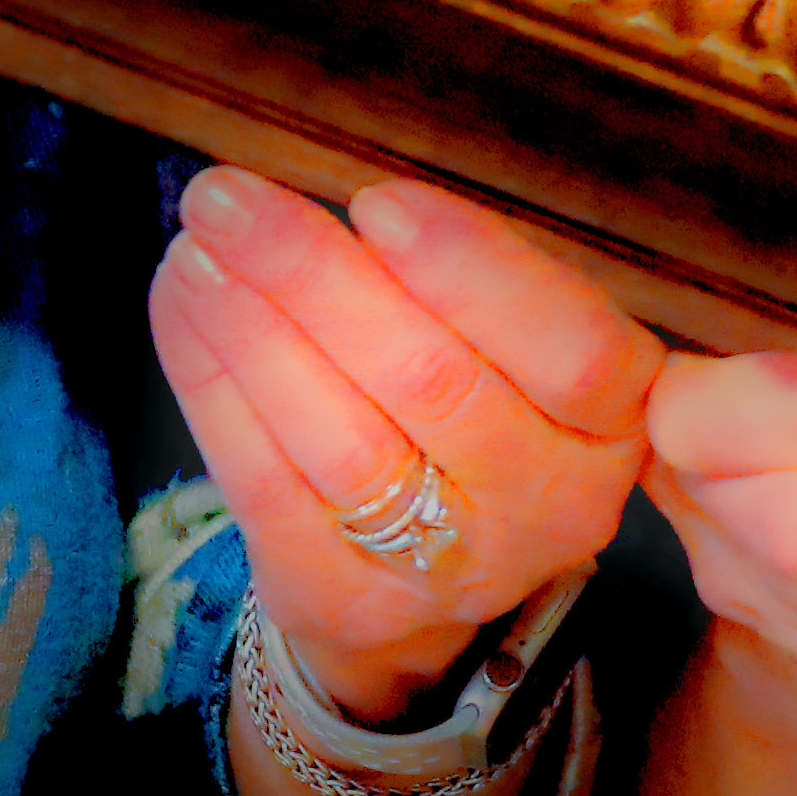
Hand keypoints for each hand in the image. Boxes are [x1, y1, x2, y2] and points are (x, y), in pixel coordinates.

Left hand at [151, 166, 656, 720]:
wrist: (428, 581)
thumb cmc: (479, 409)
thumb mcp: (517, 343)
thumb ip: (465, 278)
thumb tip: (352, 209)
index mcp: (613, 422)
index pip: (573, 348)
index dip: (472, 271)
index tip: (376, 201)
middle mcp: (548, 504)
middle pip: (430, 382)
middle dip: (313, 275)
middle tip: (227, 197)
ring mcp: (448, 567)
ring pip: (339, 438)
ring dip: (249, 328)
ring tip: (194, 247)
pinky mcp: (347, 598)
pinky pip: (266, 486)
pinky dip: (212, 386)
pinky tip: (183, 306)